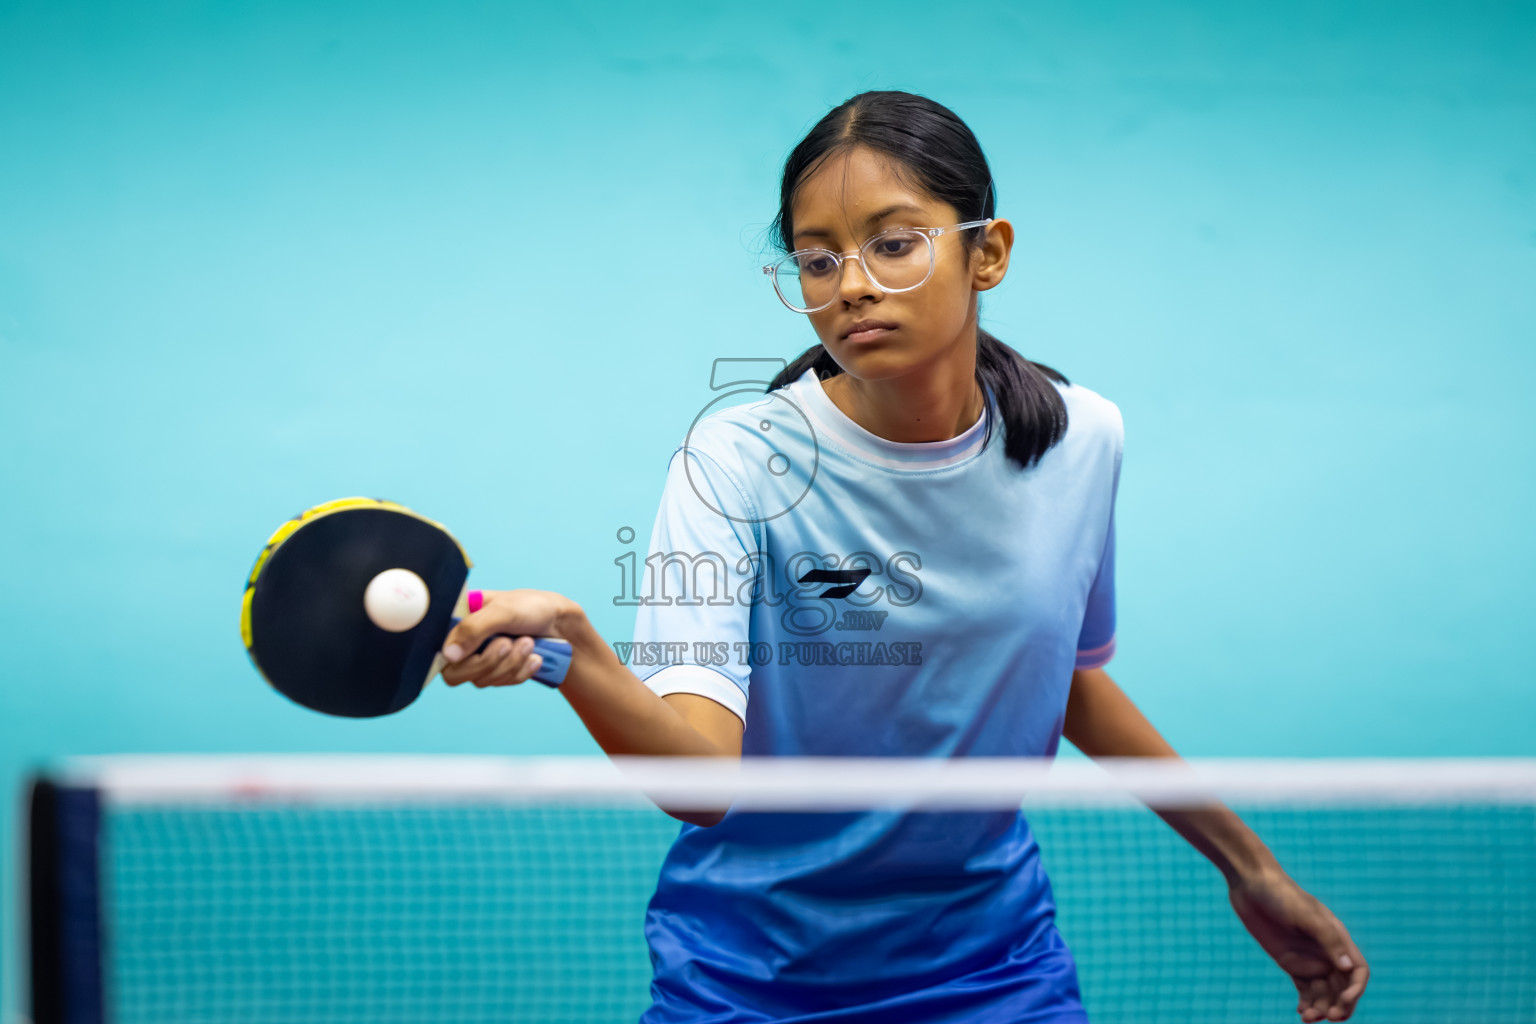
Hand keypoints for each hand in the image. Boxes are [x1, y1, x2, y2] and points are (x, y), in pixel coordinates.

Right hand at [440, 589, 572, 688]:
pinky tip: (534, 657)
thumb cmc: (531, 607)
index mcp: (459, 621)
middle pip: (457, 674)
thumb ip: (473, 628)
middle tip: (510, 642)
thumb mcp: (503, 610)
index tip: (489, 647)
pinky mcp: (499, 670)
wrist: (561, 621)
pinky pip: (503, 682)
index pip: (440, 652)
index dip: (459, 658)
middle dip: (490, 661)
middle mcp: (465, 642)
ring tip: (528, 642)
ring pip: (483, 680)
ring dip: (510, 663)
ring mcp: (481, 658)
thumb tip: (449, 655)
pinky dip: (521, 671)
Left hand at [1228, 867, 1368, 1021]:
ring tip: (1307, 1017)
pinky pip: (1304, 989)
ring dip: (1321, 1007)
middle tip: (1328, 1017)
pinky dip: (1306, 1002)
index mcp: (1337, 939)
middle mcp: (1326, 952)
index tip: (1342, 1002)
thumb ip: (1327, 940)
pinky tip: (1302, 1013)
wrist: (1251, 884)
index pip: (1357, 971)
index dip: (1355, 990)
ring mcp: (1308, 958)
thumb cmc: (1282, 894)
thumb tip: (1347, 967)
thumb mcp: (1306, 915)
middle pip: (1342, 987)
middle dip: (1339, 1005)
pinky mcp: (1290, 962)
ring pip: (1323, 992)